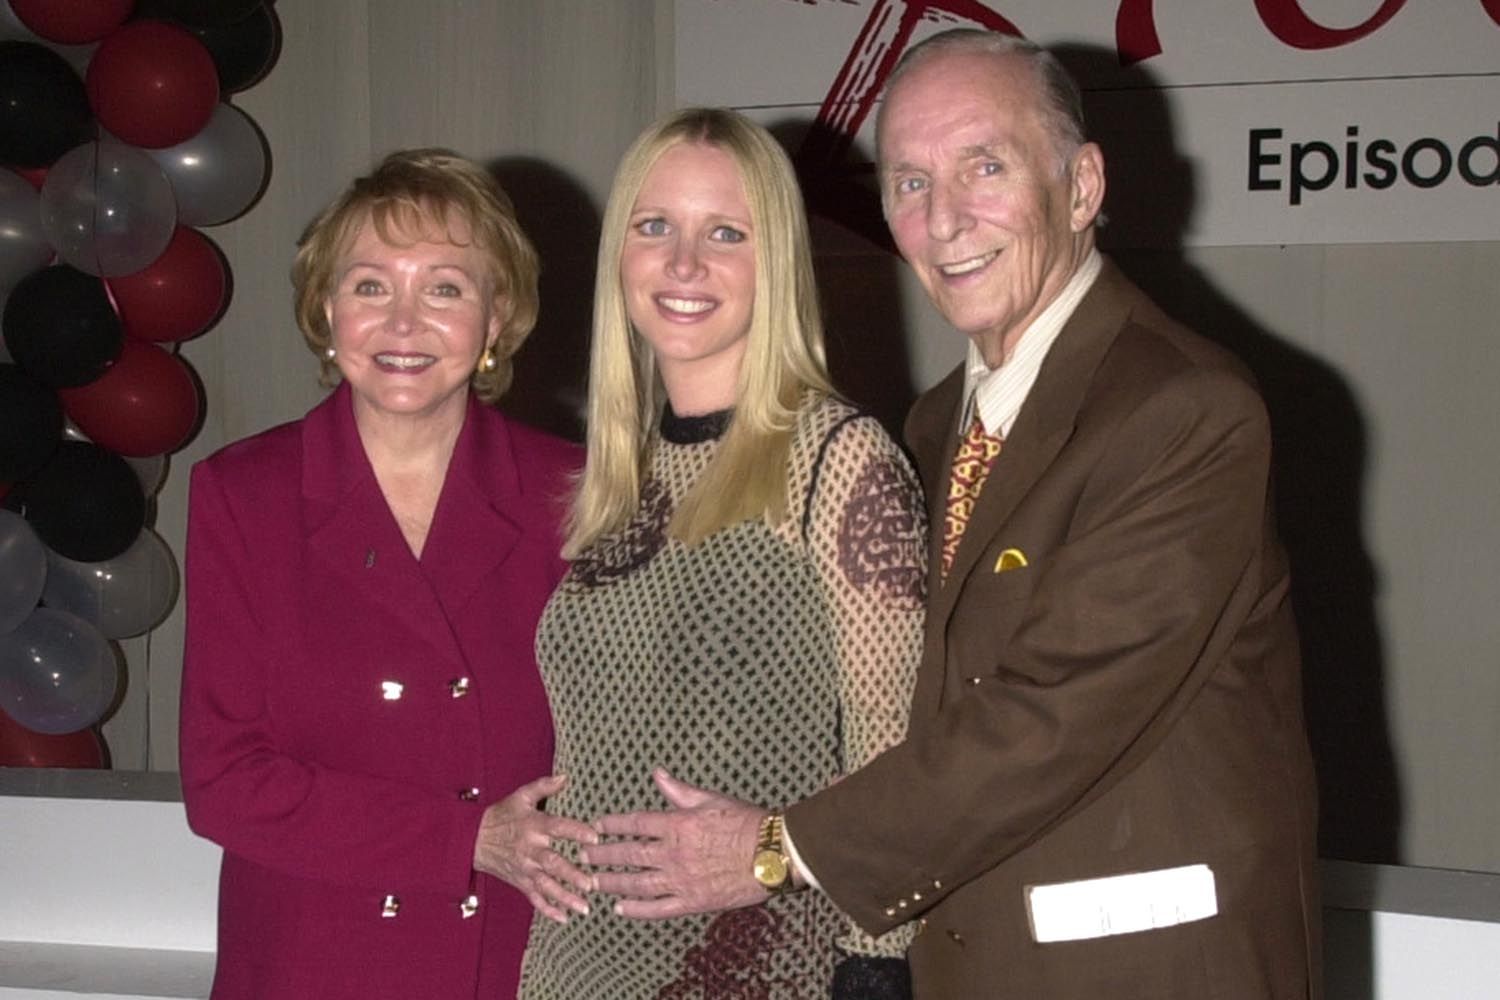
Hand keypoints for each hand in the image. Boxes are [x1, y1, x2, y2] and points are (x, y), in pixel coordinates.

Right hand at [472, 773, 597, 923]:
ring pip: (546, 886)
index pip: (558, 828)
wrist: (473, 839)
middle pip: (552, 864)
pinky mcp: (520, 882)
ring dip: (565, 897)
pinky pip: (534, 898)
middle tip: (591, 884)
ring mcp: (525, 869)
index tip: (595, 837)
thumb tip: (566, 776)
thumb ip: (543, 786)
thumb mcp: (521, 797)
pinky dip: (548, 910)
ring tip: (584, 907)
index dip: (576, 832)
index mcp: (534, 826)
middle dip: (572, 875)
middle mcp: (530, 850)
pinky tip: (564, 918)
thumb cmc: (502, 815)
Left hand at [583, 768, 769, 918]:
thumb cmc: (746, 822)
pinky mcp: (693, 902)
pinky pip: (658, 909)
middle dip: (602, 855)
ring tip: (591, 882)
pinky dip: (637, 910)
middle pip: (629, 855)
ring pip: (637, 883)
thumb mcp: (712, 799)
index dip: (613, 824)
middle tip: (582, 854)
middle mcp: (674, 853)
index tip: (596, 825)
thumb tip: (657, 774)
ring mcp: (682, 880)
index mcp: (678, 824)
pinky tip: (619, 909)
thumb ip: (680, 791)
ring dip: (611, 883)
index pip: (636, 823)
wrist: (773, 853)